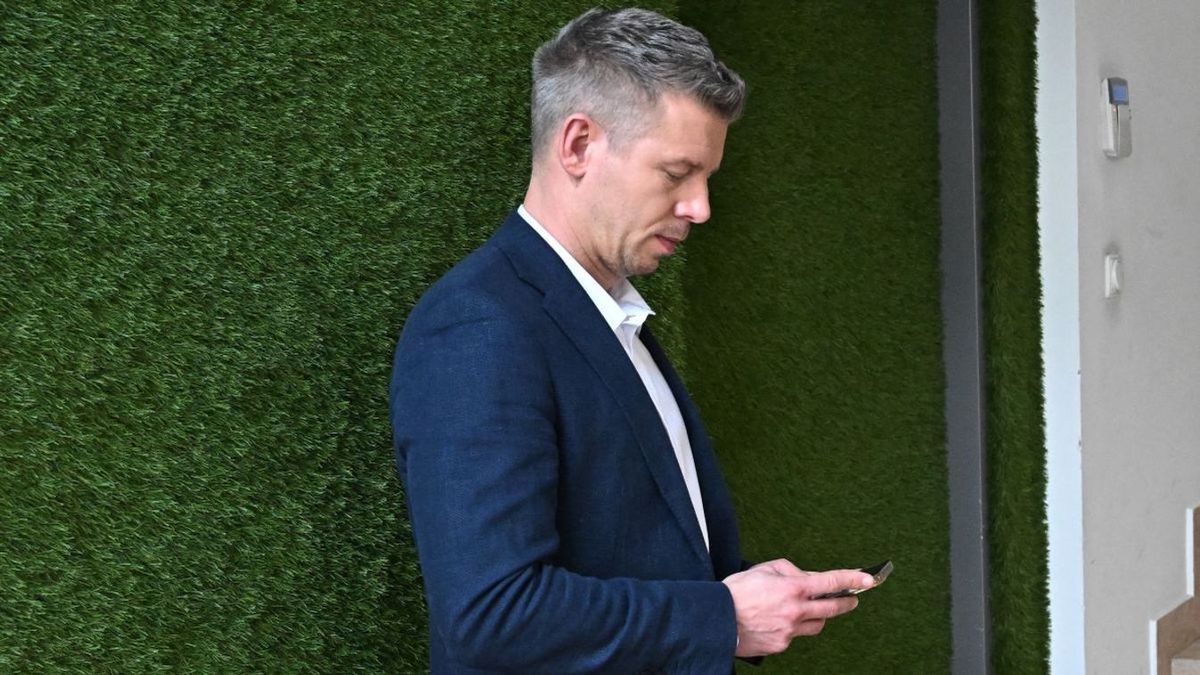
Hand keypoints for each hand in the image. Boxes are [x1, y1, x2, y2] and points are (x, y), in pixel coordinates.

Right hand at [722, 559, 873, 656]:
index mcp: (794, 588)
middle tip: (852, 598)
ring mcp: (791, 631)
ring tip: (811, 610)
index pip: (831, 581)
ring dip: (819, 616)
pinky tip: (779, 621)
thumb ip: (790, 571)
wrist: (717, 620)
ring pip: (817, 625)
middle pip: (832, 608)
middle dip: (847, 602)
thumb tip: (806, 577)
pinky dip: (794, 627)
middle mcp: (797, 611)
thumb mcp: (764, 569)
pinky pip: (796, 635)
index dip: (853, 578)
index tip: (868, 578)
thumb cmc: (737, 591)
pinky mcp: (782, 645)